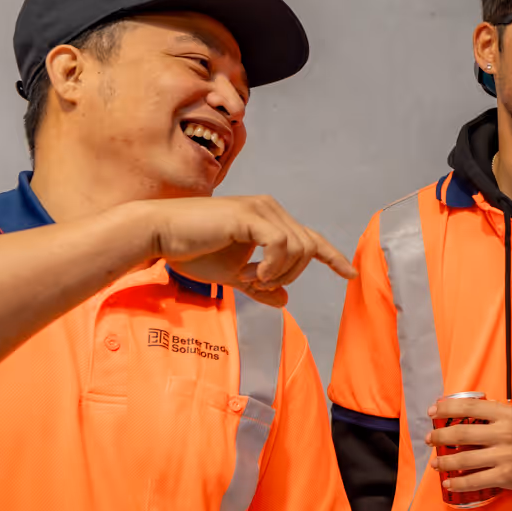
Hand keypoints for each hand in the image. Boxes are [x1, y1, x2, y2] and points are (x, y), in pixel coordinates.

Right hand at [131, 196, 355, 306]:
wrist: (160, 235)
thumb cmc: (193, 251)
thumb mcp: (232, 276)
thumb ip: (260, 286)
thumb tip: (284, 301)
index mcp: (270, 220)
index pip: (311, 239)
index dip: (333, 257)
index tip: (350, 275)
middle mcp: (271, 209)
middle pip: (307, 249)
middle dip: (289, 276)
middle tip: (256, 285)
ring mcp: (261, 209)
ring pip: (298, 247)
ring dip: (279, 273)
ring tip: (249, 278)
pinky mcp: (250, 215)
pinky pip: (281, 244)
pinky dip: (272, 266)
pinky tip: (250, 273)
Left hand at [427, 396, 511, 493]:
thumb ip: (497, 415)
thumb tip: (470, 415)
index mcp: (506, 414)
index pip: (468, 407)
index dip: (446, 409)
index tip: (432, 412)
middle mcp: (503, 433)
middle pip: (460, 433)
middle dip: (439, 437)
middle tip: (429, 439)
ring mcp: (504, 455)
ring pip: (463, 459)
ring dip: (444, 461)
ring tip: (435, 463)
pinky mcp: (507, 476)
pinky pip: (475, 480)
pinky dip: (458, 482)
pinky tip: (449, 482)